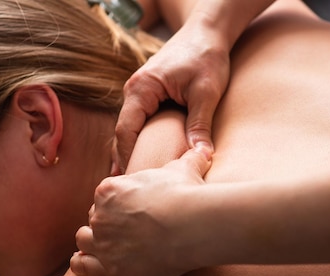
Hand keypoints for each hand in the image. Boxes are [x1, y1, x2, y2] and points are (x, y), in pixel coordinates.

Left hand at [71, 147, 210, 275]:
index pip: (105, 197)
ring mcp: (103, 243)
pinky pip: (82, 268)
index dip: (118, 204)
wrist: (192, 227)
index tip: (132, 211)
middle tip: (127, 231)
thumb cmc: (186, 195)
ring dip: (94, 243)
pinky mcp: (110, 270)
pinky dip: (83, 265)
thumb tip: (204, 150)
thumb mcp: (186, 170)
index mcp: (110, 189)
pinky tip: (91, 265)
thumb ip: (189, 159)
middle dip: (108, 223)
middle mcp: (100, 215)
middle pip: (96, 218)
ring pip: (85, 240)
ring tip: (109, 248)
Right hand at [114, 20, 227, 171]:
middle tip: (127, 189)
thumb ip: (201, 123)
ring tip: (133, 182)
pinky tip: (144, 160)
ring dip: (130, 152)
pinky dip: (139, 141)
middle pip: (122, 132)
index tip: (132, 181)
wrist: (208, 32)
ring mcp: (140, 92)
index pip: (125, 130)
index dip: (127, 158)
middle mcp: (134, 90)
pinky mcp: (150, 95)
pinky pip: (139, 122)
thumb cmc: (207, 56)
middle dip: (124, 160)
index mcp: (141, 89)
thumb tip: (202, 155)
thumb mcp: (206, 92)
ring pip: (129, 128)